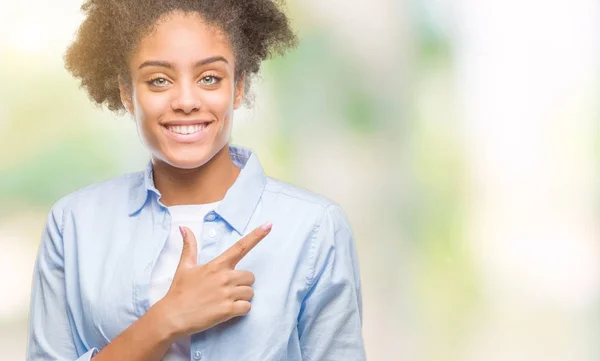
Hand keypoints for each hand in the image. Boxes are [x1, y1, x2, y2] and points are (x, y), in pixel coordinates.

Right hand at [158, 222, 272, 338]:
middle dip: (243, 283)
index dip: (256, 236)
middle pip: (250, 276)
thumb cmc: (179, 292)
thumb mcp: (185, 266)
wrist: (172, 316)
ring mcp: (227, 294)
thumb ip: (189, 246)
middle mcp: (224, 277)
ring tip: (225, 301)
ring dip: (242, 298)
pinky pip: (247, 307)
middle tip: (227, 290)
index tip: (269, 225)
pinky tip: (228, 311)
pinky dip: (241, 310)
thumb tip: (184, 227)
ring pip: (250, 293)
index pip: (240, 247)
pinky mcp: (228, 310)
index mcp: (217, 265)